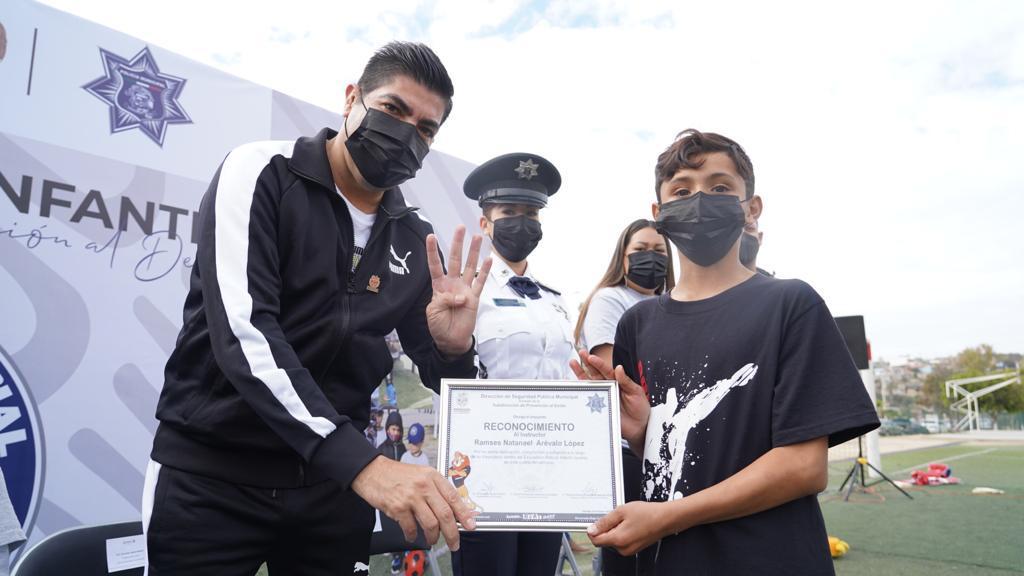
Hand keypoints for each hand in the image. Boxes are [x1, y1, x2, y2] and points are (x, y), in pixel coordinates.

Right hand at [351, 456, 476, 549]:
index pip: (454, 497)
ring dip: (433, 536)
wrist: (372, 471)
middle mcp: (424, 485)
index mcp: (433, 476)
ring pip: (431, 523)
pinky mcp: (398, 507)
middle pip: (445, 514)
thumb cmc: (397, 474)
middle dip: (452, 533)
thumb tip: (452, 511)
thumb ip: (436, 490)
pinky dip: (412, 535)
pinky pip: (410, 527)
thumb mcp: (421, 475)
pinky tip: (412, 535)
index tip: (471, 525)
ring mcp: (411, 497)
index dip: (465, 514)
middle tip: (454, 542)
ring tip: (432, 539)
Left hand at [425, 226, 491, 356]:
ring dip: (473, 252)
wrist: (451, 340)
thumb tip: (460, 295)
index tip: (431, 236)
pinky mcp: (474, 298)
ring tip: (478, 237)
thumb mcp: (433, 312)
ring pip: (469, 266)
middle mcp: (452, 283)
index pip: (435, 265)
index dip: (433, 251)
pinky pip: (480, 282)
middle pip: (455, 259)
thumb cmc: (439, 326)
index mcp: (438, 286)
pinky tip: (489, 259)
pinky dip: (485, 272)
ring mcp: (464, 289)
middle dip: (457, 243)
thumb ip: (443, 300)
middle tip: (461, 228)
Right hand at [570, 350, 649, 448]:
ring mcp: (601, 397)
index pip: (606, 370)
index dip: (598, 363)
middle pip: (594, 373)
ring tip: (573, 363)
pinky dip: (579, 392)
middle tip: (580, 353)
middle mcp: (607, 387)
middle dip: (587, 363)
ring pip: (588, 383)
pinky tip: (573, 385)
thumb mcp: (636, 392)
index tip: (591, 357)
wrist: (639, 427)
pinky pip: (587, 399)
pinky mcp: (598, 408)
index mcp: (617, 381)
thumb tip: (618, 368)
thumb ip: (626, 381)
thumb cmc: (640, 408)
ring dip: (580, 373)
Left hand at [587, 501, 672, 555]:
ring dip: (614, 530)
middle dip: (606, 528)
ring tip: (626, 520)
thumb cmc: (647, 514)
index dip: (593, 530)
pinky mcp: (633, 549)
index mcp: (618, 539)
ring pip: (612, 541)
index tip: (596, 522)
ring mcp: (629, 550)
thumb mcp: (621, 511)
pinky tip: (630, 524)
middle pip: (604, 540)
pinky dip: (621, 533)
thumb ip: (604, 522)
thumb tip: (591, 530)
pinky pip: (621, 542)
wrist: (665, 519)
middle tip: (617, 517)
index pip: (595, 540)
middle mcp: (623, 549)